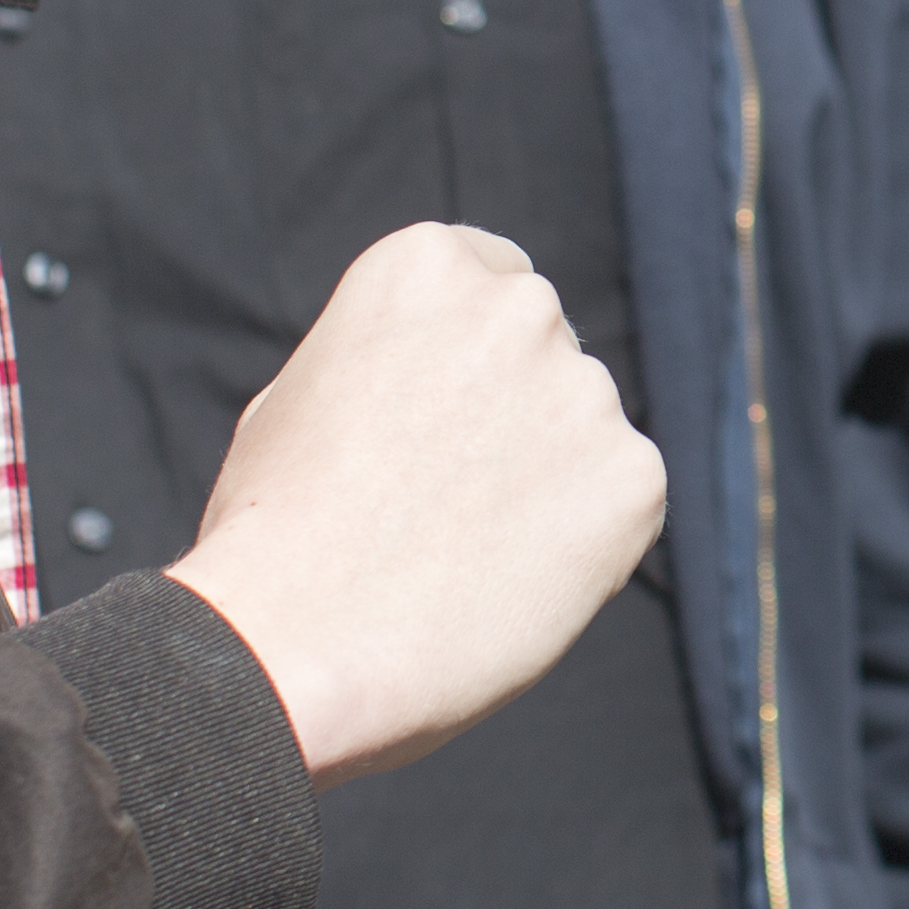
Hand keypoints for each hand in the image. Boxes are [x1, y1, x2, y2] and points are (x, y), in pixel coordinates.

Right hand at [165, 222, 663, 782]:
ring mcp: (585, 389)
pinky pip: (622, 504)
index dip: (470, 352)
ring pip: (583, 431)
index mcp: (427, 265)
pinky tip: (510, 583)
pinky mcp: (636, 478)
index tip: (450, 409)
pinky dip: (585, 544)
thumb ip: (386, 357)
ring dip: (549, 478)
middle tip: (451, 499)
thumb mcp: (302, 395)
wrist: (297, 643)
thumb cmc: (273, 532)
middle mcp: (520, 306)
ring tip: (465, 557)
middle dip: (514, 409)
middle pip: (544, 349)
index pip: (489, 277)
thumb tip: (431, 373)